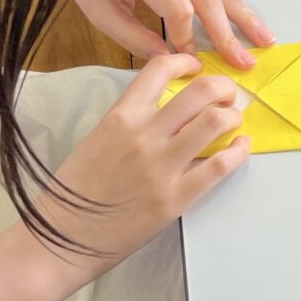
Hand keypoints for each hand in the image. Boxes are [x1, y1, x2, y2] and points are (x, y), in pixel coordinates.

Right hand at [33, 54, 249, 293]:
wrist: (60, 239)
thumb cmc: (74, 191)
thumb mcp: (96, 139)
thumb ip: (130, 119)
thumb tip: (166, 108)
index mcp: (121, 117)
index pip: (160, 69)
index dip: (185, 61)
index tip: (195, 67)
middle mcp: (144, 135)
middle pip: (201, 91)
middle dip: (223, 87)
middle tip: (227, 96)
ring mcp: (162, 167)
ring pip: (215, 122)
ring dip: (232, 116)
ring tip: (232, 121)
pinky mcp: (176, 198)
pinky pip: (220, 166)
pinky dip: (238, 152)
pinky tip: (240, 147)